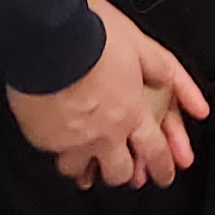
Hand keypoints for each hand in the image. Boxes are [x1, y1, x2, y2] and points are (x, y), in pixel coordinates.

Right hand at [6, 0, 208, 188]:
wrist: (51, 40)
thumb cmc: (93, 39)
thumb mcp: (140, 46)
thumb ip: (158, 68)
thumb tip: (170, 83)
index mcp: (131, 113)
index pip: (155, 151)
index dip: (162, 167)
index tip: (164, 176)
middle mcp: (105, 133)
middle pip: (119, 171)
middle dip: (126, 173)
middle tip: (126, 173)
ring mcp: (74, 140)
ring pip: (83, 170)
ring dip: (88, 169)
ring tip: (88, 168)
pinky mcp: (45, 138)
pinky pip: (54, 155)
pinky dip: (60, 154)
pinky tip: (59, 150)